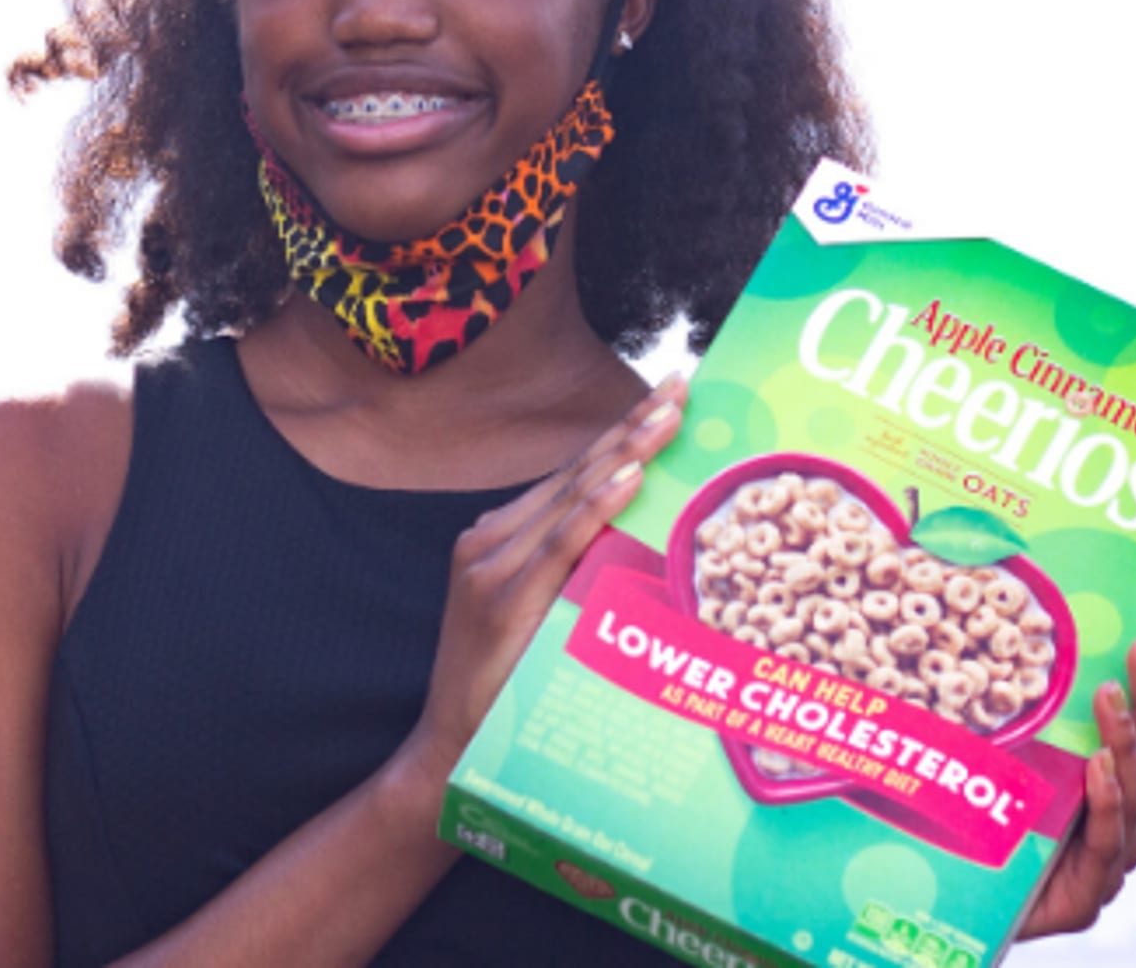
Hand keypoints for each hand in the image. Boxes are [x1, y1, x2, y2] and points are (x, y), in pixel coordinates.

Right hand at [391, 375, 687, 800]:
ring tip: (669, 414)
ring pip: (571, 495)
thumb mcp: (544, 619)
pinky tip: (630, 475)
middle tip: (683, 386)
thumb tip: (646, 548)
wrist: (452, 750)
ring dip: (626, 450)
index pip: (575, 474)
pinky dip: (597, 504)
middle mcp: (490, 538)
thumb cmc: (507, 692)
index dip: (623, 433)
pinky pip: (560, 540)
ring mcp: (490, 563)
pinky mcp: (498, 593)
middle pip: (577, 471)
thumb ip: (578, 575)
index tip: (670, 397)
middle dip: (634, 426)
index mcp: (501, 537)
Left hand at [1018, 632, 1135, 938]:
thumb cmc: (990, 831)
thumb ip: (1020, 718)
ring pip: (1133, 792)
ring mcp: (1109, 858)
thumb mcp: (1007, 760)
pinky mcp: (1088, 895)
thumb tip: (1004, 642)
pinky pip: (1103, 842)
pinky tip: (1102, 770)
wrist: (969, 912)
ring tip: (1112, 695)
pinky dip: (1106, 803)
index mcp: (1115, 788)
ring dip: (1124, 739)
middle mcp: (1122, 821)